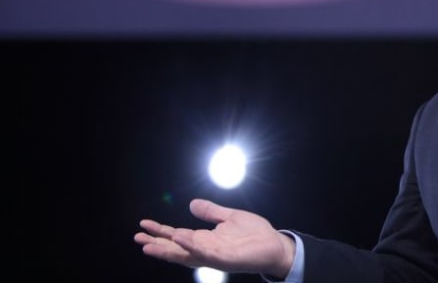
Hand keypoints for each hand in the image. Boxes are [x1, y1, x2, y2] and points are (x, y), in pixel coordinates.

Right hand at [134, 198, 295, 278]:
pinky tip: (180, 240)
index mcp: (206, 239)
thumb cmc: (255, 234)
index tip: (144, 225)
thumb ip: (211, 212)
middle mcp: (206, 249)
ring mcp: (214, 255)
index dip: (161, 231)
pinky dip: (191, 246)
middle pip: (175, 248)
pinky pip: (205, 253)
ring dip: (167, 250)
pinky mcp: (225, 258)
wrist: (275, 245)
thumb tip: (191, 203)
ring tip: (148, 245)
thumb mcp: (230, 217)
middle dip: (156, 244)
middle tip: (137, 238)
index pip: (177, 235)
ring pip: (185, 254)